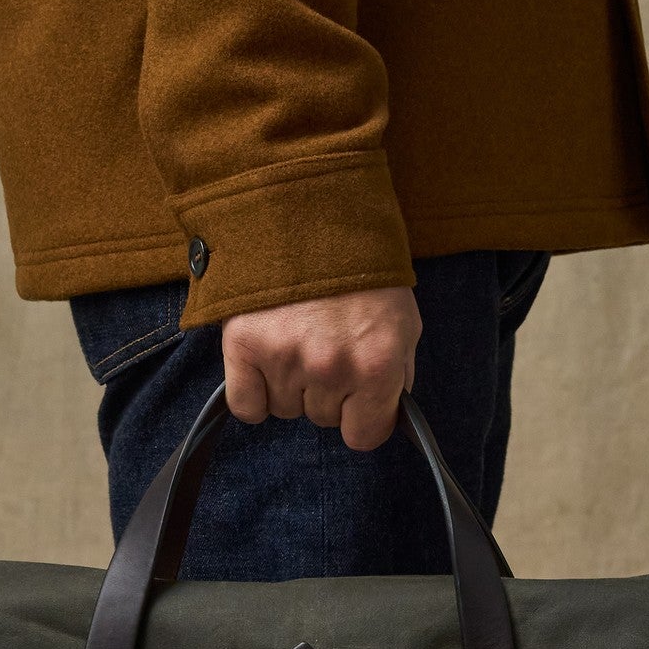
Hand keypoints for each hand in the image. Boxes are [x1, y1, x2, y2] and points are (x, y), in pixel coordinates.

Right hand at [222, 287, 421, 451]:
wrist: (310, 211)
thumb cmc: (363, 270)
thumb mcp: (403, 321)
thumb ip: (397, 374)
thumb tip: (385, 413)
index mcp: (377, 364)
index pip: (365, 436)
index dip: (363, 419)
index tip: (359, 399)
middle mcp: (331, 367)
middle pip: (324, 420)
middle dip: (328, 392)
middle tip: (326, 344)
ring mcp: (285, 358)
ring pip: (287, 410)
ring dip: (291, 386)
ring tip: (297, 338)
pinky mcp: (245, 346)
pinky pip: (247, 407)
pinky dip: (254, 394)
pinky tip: (265, 363)